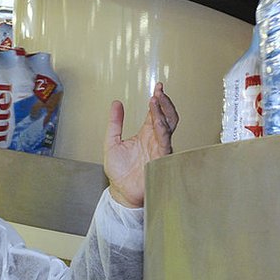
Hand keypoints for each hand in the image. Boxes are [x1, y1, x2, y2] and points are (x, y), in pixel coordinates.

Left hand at [104, 83, 178, 207]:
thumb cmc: (119, 173)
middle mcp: (155, 139)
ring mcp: (159, 149)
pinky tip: (157, 120)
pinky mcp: (161, 159)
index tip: (158, 86)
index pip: (155, 112)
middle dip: (165, 102)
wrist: (122, 193)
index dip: (158, 98)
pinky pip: (165, 142)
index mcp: (146, 134)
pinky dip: (162, 129)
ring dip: (162, 112)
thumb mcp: (111, 142)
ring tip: (155, 100)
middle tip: (159, 91)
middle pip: (167, 116)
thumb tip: (116, 103)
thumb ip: (114, 123)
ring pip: (168, 126)